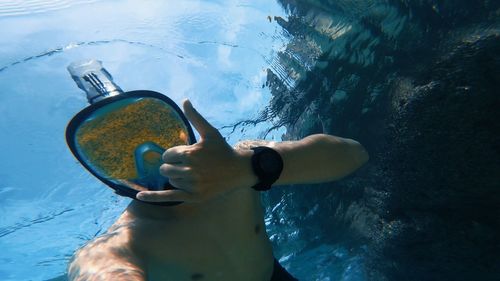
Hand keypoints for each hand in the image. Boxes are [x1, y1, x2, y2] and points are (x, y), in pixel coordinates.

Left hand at [136, 100, 256, 202]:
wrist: (238, 170)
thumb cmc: (222, 150)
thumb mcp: (210, 132)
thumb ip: (195, 117)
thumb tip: (185, 100)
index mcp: (190, 153)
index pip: (167, 155)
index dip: (173, 155)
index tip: (185, 156)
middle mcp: (190, 170)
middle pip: (165, 169)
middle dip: (172, 166)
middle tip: (187, 165)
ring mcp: (192, 185)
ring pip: (170, 181)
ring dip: (177, 177)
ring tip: (193, 174)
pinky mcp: (194, 197)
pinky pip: (168, 196)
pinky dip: (153, 197)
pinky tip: (139, 196)